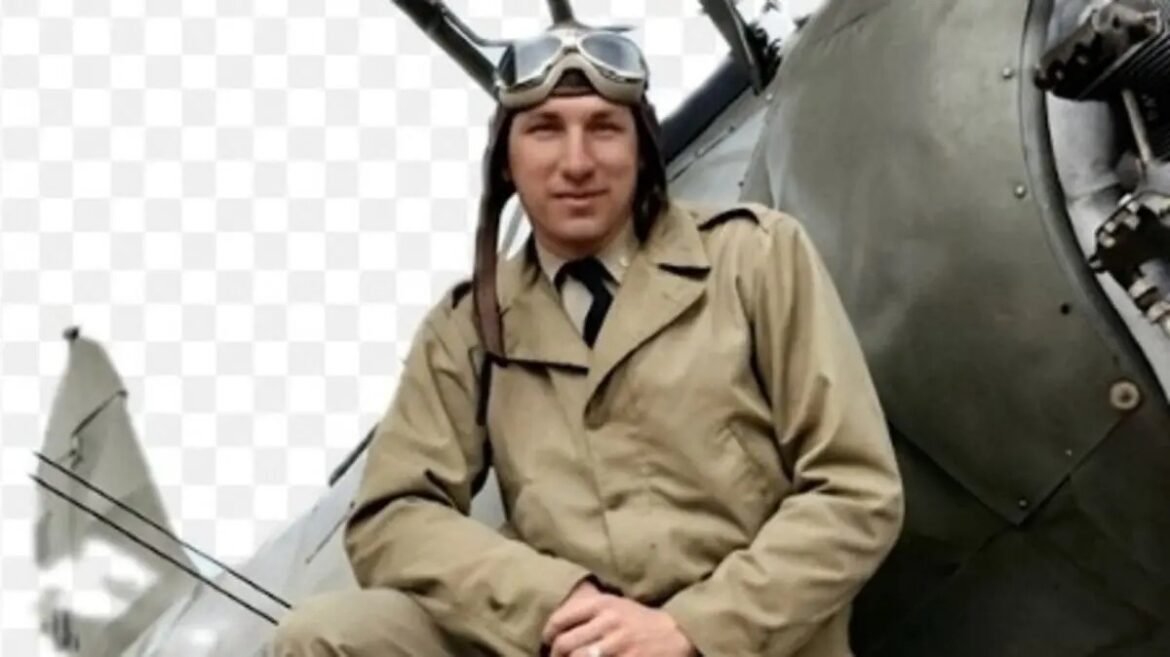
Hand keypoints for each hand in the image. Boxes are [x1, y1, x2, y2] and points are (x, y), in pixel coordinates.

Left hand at [542, 589, 696, 656]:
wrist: (677, 634)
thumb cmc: (641, 620)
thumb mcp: (616, 604)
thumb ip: (589, 608)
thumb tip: (556, 623)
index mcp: (602, 604)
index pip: (560, 620)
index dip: (546, 636)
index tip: (546, 645)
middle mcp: (608, 622)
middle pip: (565, 645)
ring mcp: (618, 645)